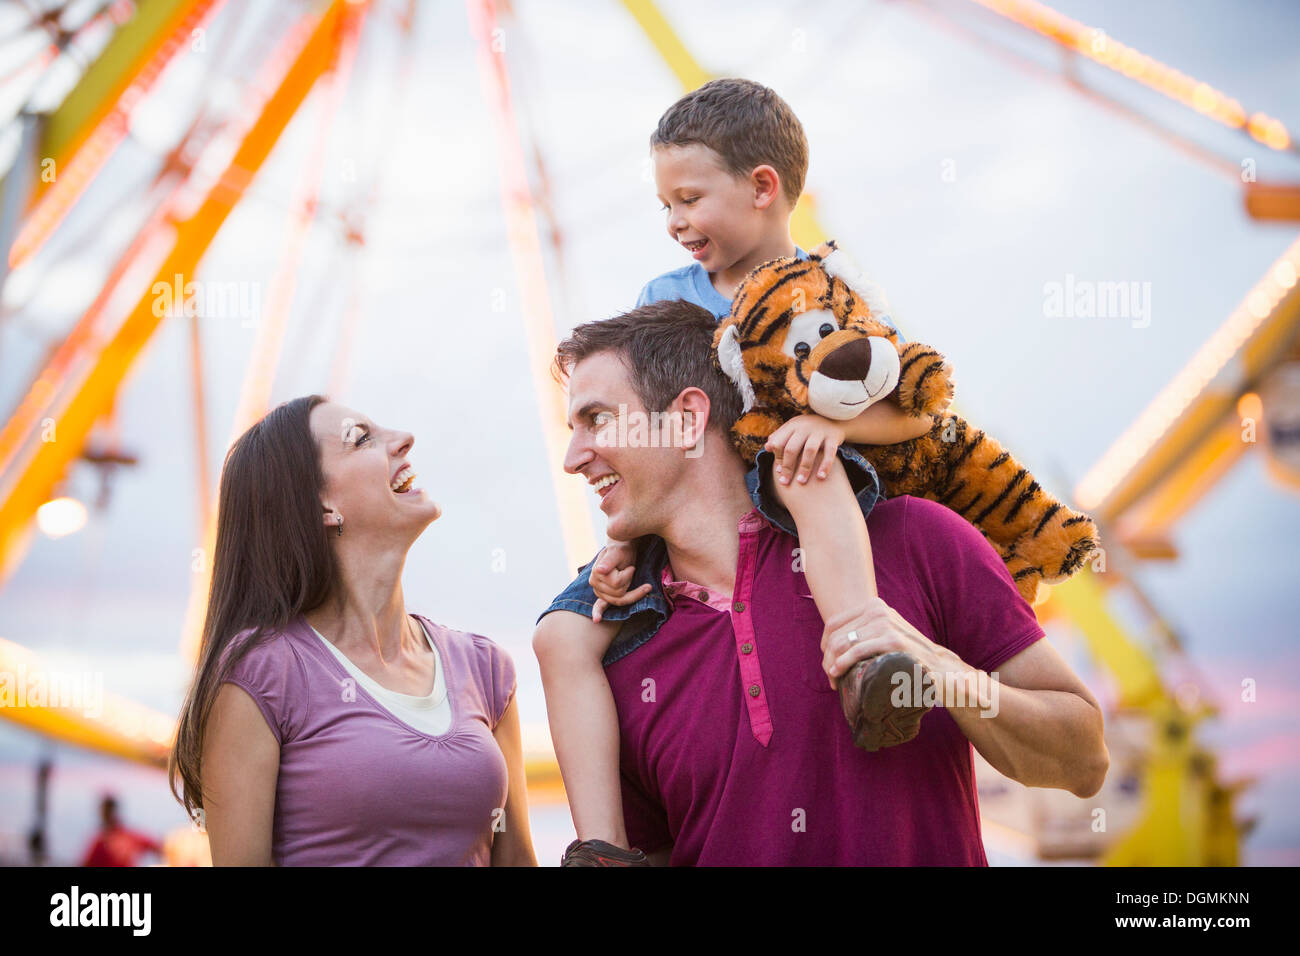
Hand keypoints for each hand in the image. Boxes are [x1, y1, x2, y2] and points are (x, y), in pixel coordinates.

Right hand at [590, 539, 650, 623]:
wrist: (621, 548)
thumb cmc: (622, 549)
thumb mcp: (618, 552)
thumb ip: (609, 561)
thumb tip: (599, 571)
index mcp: (596, 573)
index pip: (617, 585)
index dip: (628, 575)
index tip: (631, 566)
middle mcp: (594, 583)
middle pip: (619, 595)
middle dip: (629, 583)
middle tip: (630, 569)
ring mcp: (598, 590)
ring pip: (619, 601)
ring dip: (630, 591)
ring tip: (630, 577)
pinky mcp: (603, 595)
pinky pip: (600, 606)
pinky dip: (598, 612)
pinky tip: (597, 620)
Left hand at [765, 413, 846, 485]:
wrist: (834, 418)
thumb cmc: (808, 428)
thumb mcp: (793, 428)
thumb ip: (780, 437)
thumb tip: (767, 447)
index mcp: (792, 426)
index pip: (779, 443)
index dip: (777, 458)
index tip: (779, 472)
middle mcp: (805, 427)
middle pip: (792, 448)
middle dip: (787, 467)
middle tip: (785, 482)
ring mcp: (819, 431)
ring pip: (809, 450)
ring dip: (804, 468)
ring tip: (801, 482)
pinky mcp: (833, 437)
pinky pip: (829, 453)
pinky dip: (825, 465)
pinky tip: (821, 477)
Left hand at [819, 598, 977, 706]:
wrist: (939, 666)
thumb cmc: (906, 655)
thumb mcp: (884, 635)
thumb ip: (863, 632)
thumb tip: (829, 644)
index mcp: (874, 606)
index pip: (834, 623)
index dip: (824, 644)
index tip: (827, 662)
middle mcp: (878, 610)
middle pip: (836, 634)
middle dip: (827, 658)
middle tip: (831, 677)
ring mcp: (885, 623)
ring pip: (842, 643)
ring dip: (832, 664)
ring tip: (834, 680)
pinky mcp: (892, 639)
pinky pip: (856, 650)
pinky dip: (843, 663)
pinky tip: (838, 673)